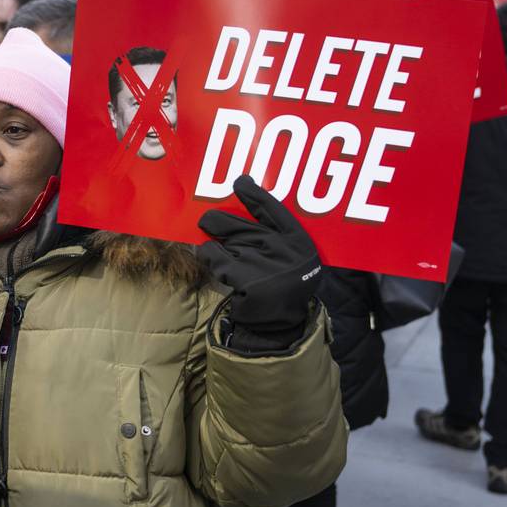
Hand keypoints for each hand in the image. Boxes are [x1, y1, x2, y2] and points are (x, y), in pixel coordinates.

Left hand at [197, 175, 321, 334]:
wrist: (280, 324)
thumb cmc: (280, 284)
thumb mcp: (289, 258)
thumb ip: (272, 234)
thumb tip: (240, 203)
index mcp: (298, 241)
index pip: (274, 209)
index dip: (255, 194)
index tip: (240, 182)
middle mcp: (282, 249)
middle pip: (238, 224)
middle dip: (216, 221)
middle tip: (208, 222)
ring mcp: (263, 263)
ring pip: (222, 240)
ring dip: (213, 246)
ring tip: (216, 255)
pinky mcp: (244, 278)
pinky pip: (215, 257)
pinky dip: (211, 259)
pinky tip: (218, 267)